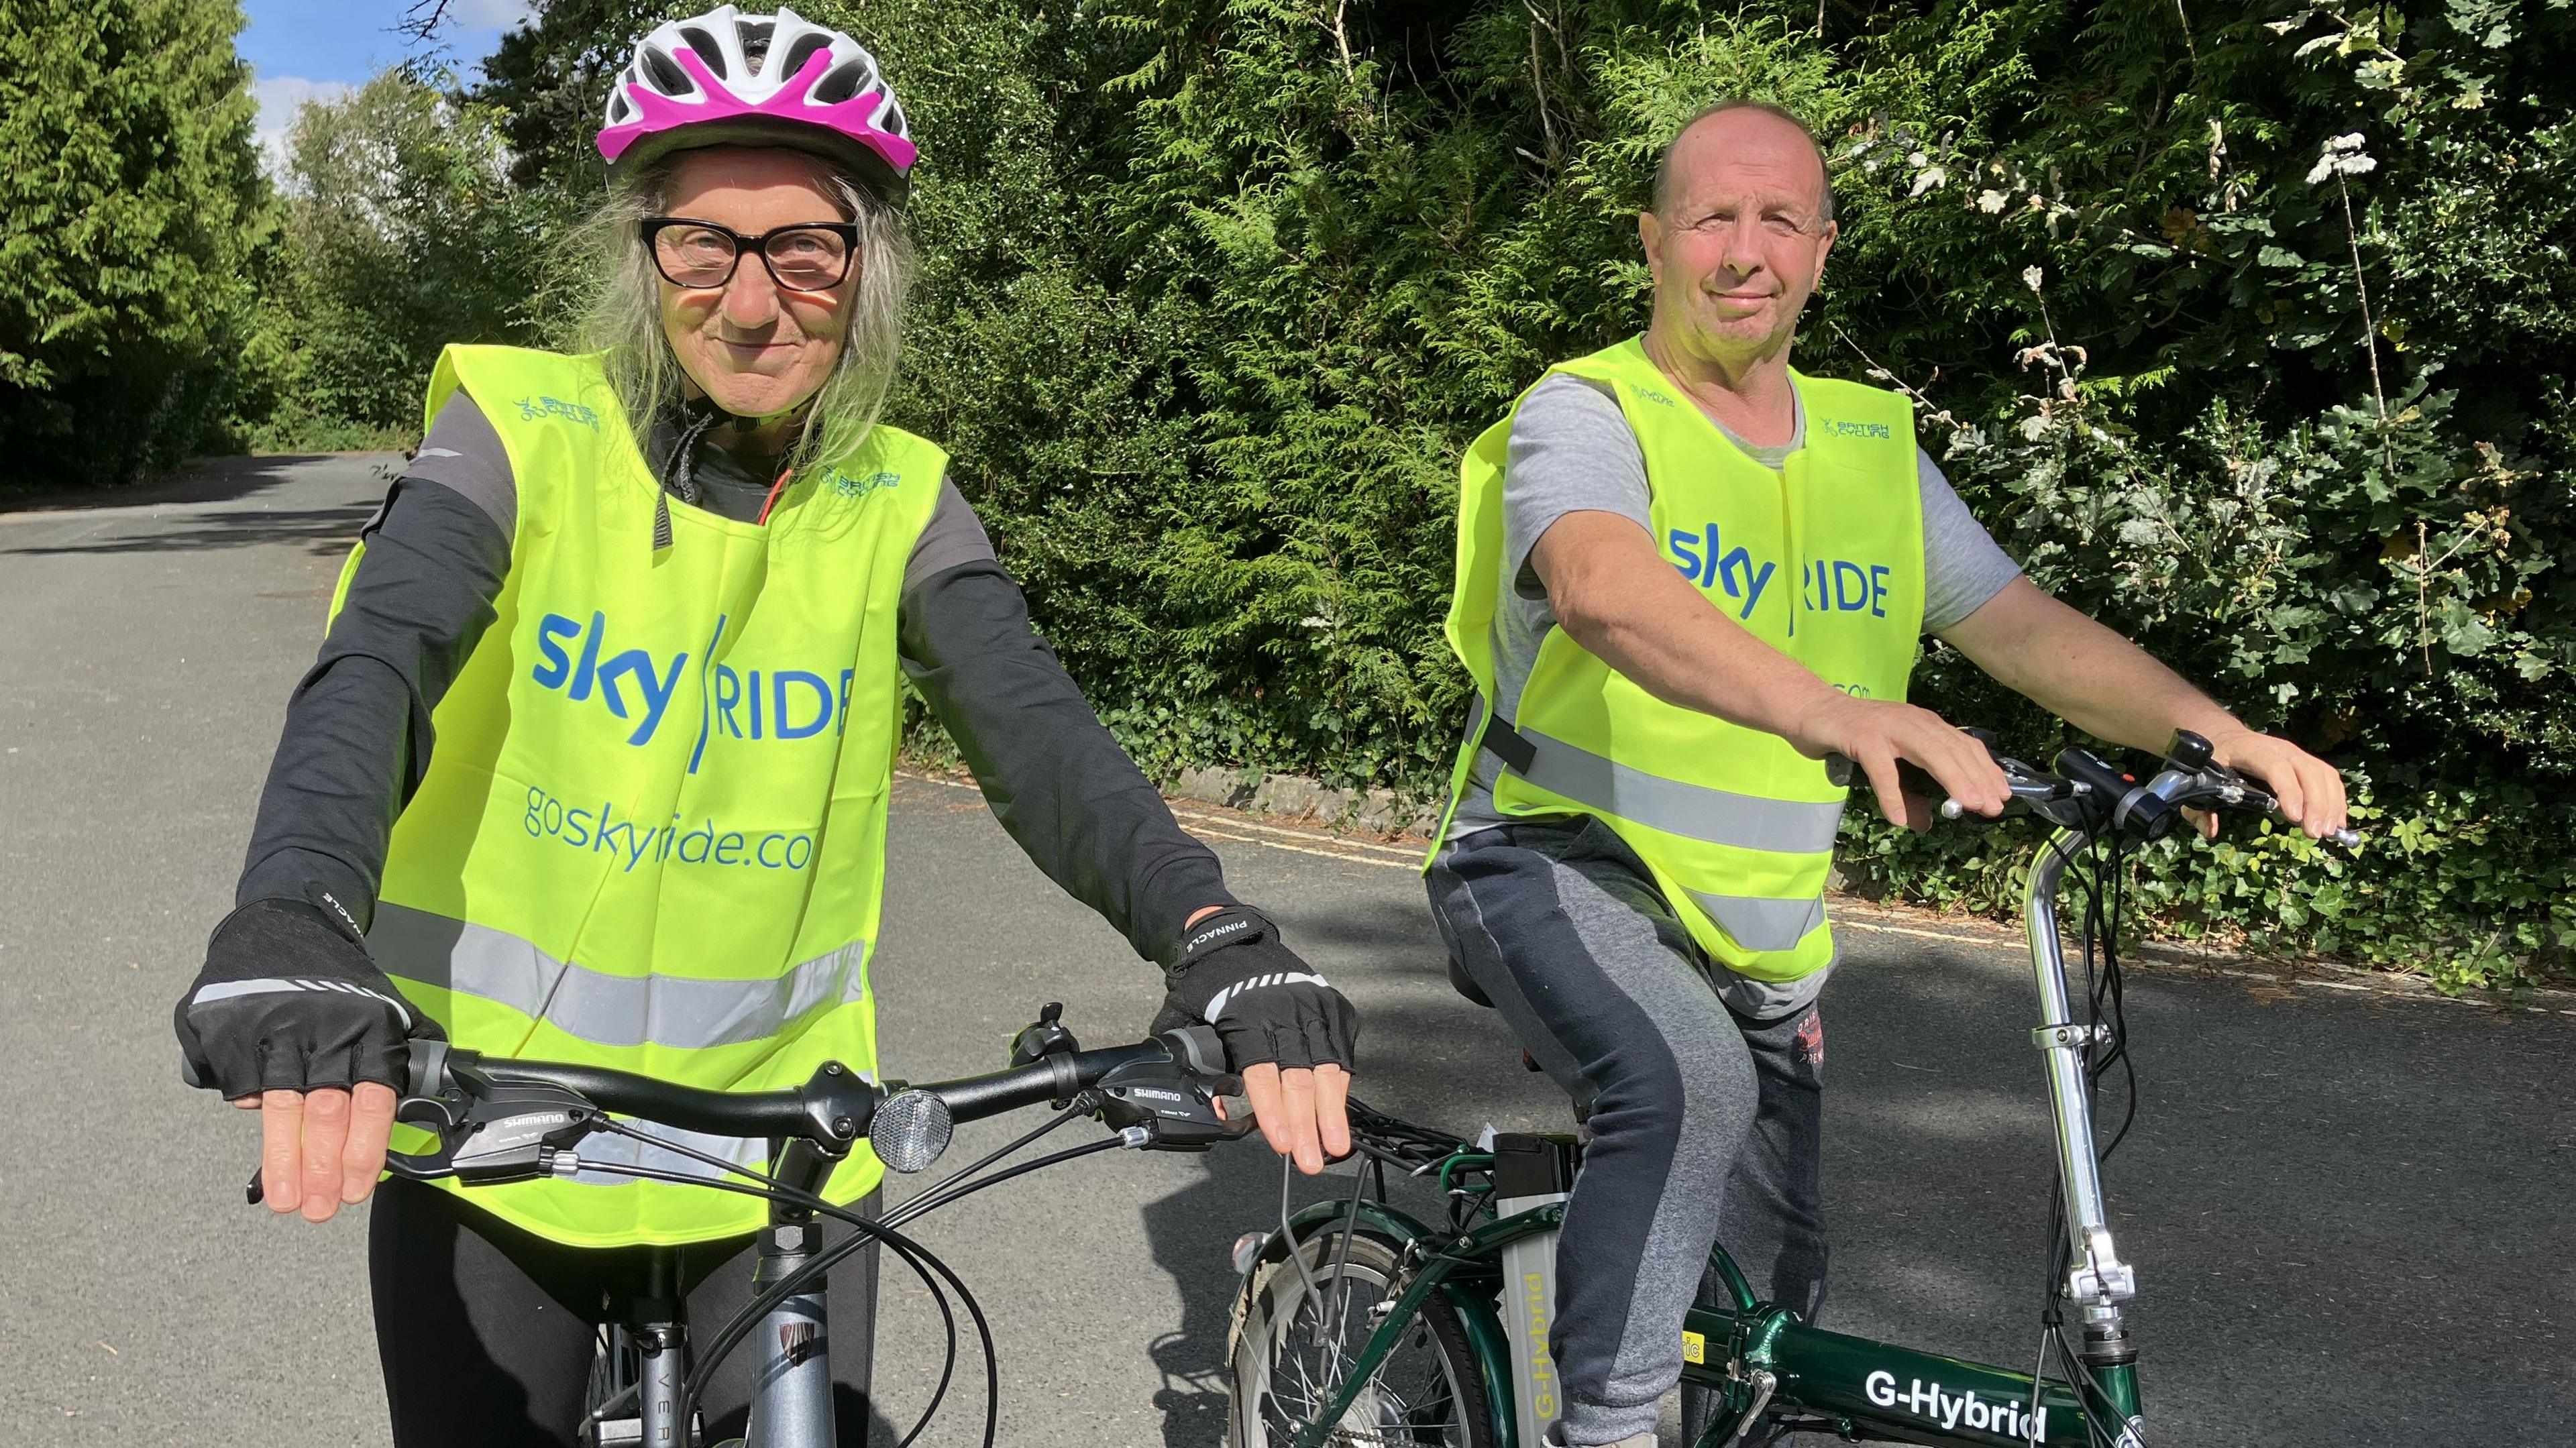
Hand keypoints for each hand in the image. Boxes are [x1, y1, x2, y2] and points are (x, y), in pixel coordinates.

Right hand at [176, 894, 436, 1219]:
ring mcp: (277, 1031)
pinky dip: (251, 1111)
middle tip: (316, 1211)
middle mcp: (325, 1032)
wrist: (286, 923)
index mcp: (370, 1031)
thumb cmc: (342, 982)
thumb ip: (402, 1057)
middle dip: (321, 1167)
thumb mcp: (388, 1009)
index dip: (364, 1149)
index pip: (373, 1099)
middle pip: (325, 1112)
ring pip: (282, 1107)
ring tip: (285, 1199)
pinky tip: (260, 1133)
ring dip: (283, 1159)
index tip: (355, 1190)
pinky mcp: (234, 1031)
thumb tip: (424, 1112)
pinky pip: (242, 1084)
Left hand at [1159, 905, 1355, 1174]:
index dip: (1272, 1111)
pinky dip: (1342, 1086)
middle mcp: (1286, 1012)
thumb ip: (1195, 1063)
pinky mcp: (1333, 1006)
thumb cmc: (1209, 988)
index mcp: (1247, 1017)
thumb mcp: (1184, 1019)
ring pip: (1328, 1068)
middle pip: (1299, 1078)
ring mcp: (1314, 1007)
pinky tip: (1340, 1115)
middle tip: (1310, 1161)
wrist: (1233, 941)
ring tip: (1335, 1146)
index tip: (1280, 1143)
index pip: (1263, 1073)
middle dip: (1306, 1125)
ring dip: (1332, 1112)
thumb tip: (1215, 1111)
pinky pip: (1341, 1054)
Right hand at [1788, 695, 2009, 829]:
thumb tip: (1923, 825)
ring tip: (1966, 806)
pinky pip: (1882, 770)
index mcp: (1924, 724)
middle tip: (1991, 806)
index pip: (1964, 744)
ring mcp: (1888, 727)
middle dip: (1976, 779)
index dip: (1986, 769)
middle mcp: (1913, 721)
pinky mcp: (1862, 738)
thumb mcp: (1887, 765)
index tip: (2003, 795)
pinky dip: (1892, 795)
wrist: (1811, 710)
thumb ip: (1907, 792)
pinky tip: (1900, 819)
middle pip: (1953, 749)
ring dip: (1951, 779)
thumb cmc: (1852, 736)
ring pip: (1929, 753)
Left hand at [2206, 728, 2349, 840]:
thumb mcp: (2199, 779)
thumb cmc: (2213, 758)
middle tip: (2315, 833)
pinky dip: (2336, 798)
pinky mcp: (2305, 761)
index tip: (2294, 817)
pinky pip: (2328, 777)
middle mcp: (2279, 748)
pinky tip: (2336, 821)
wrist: (2222, 734)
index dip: (2288, 790)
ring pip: (2323, 774)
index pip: (2275, 767)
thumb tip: (2211, 830)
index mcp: (2251, 750)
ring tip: (2329, 831)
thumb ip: (2199, 807)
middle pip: (2307, 771)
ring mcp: (2295, 753)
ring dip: (2330, 803)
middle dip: (2316, 803)